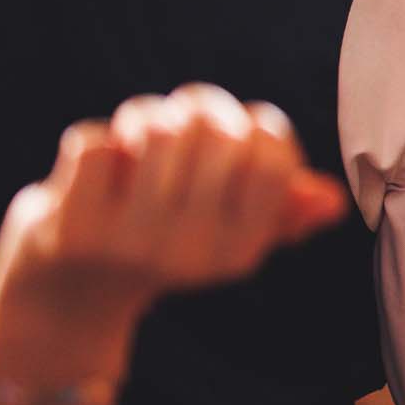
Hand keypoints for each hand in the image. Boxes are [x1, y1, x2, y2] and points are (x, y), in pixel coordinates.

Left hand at [0, 85, 348, 325]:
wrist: (72, 296)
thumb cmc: (163, 243)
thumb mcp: (229, 233)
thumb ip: (282, 211)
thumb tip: (332, 199)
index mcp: (239, 248)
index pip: (272, 155)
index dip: (259, 124)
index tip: (242, 132)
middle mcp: (191, 250)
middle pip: (217, 130)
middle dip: (199, 108)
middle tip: (185, 120)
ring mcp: (130, 241)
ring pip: (156, 128)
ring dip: (144, 118)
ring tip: (140, 135)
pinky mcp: (72, 228)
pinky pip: (93, 144)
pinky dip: (95, 142)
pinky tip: (100, 167)